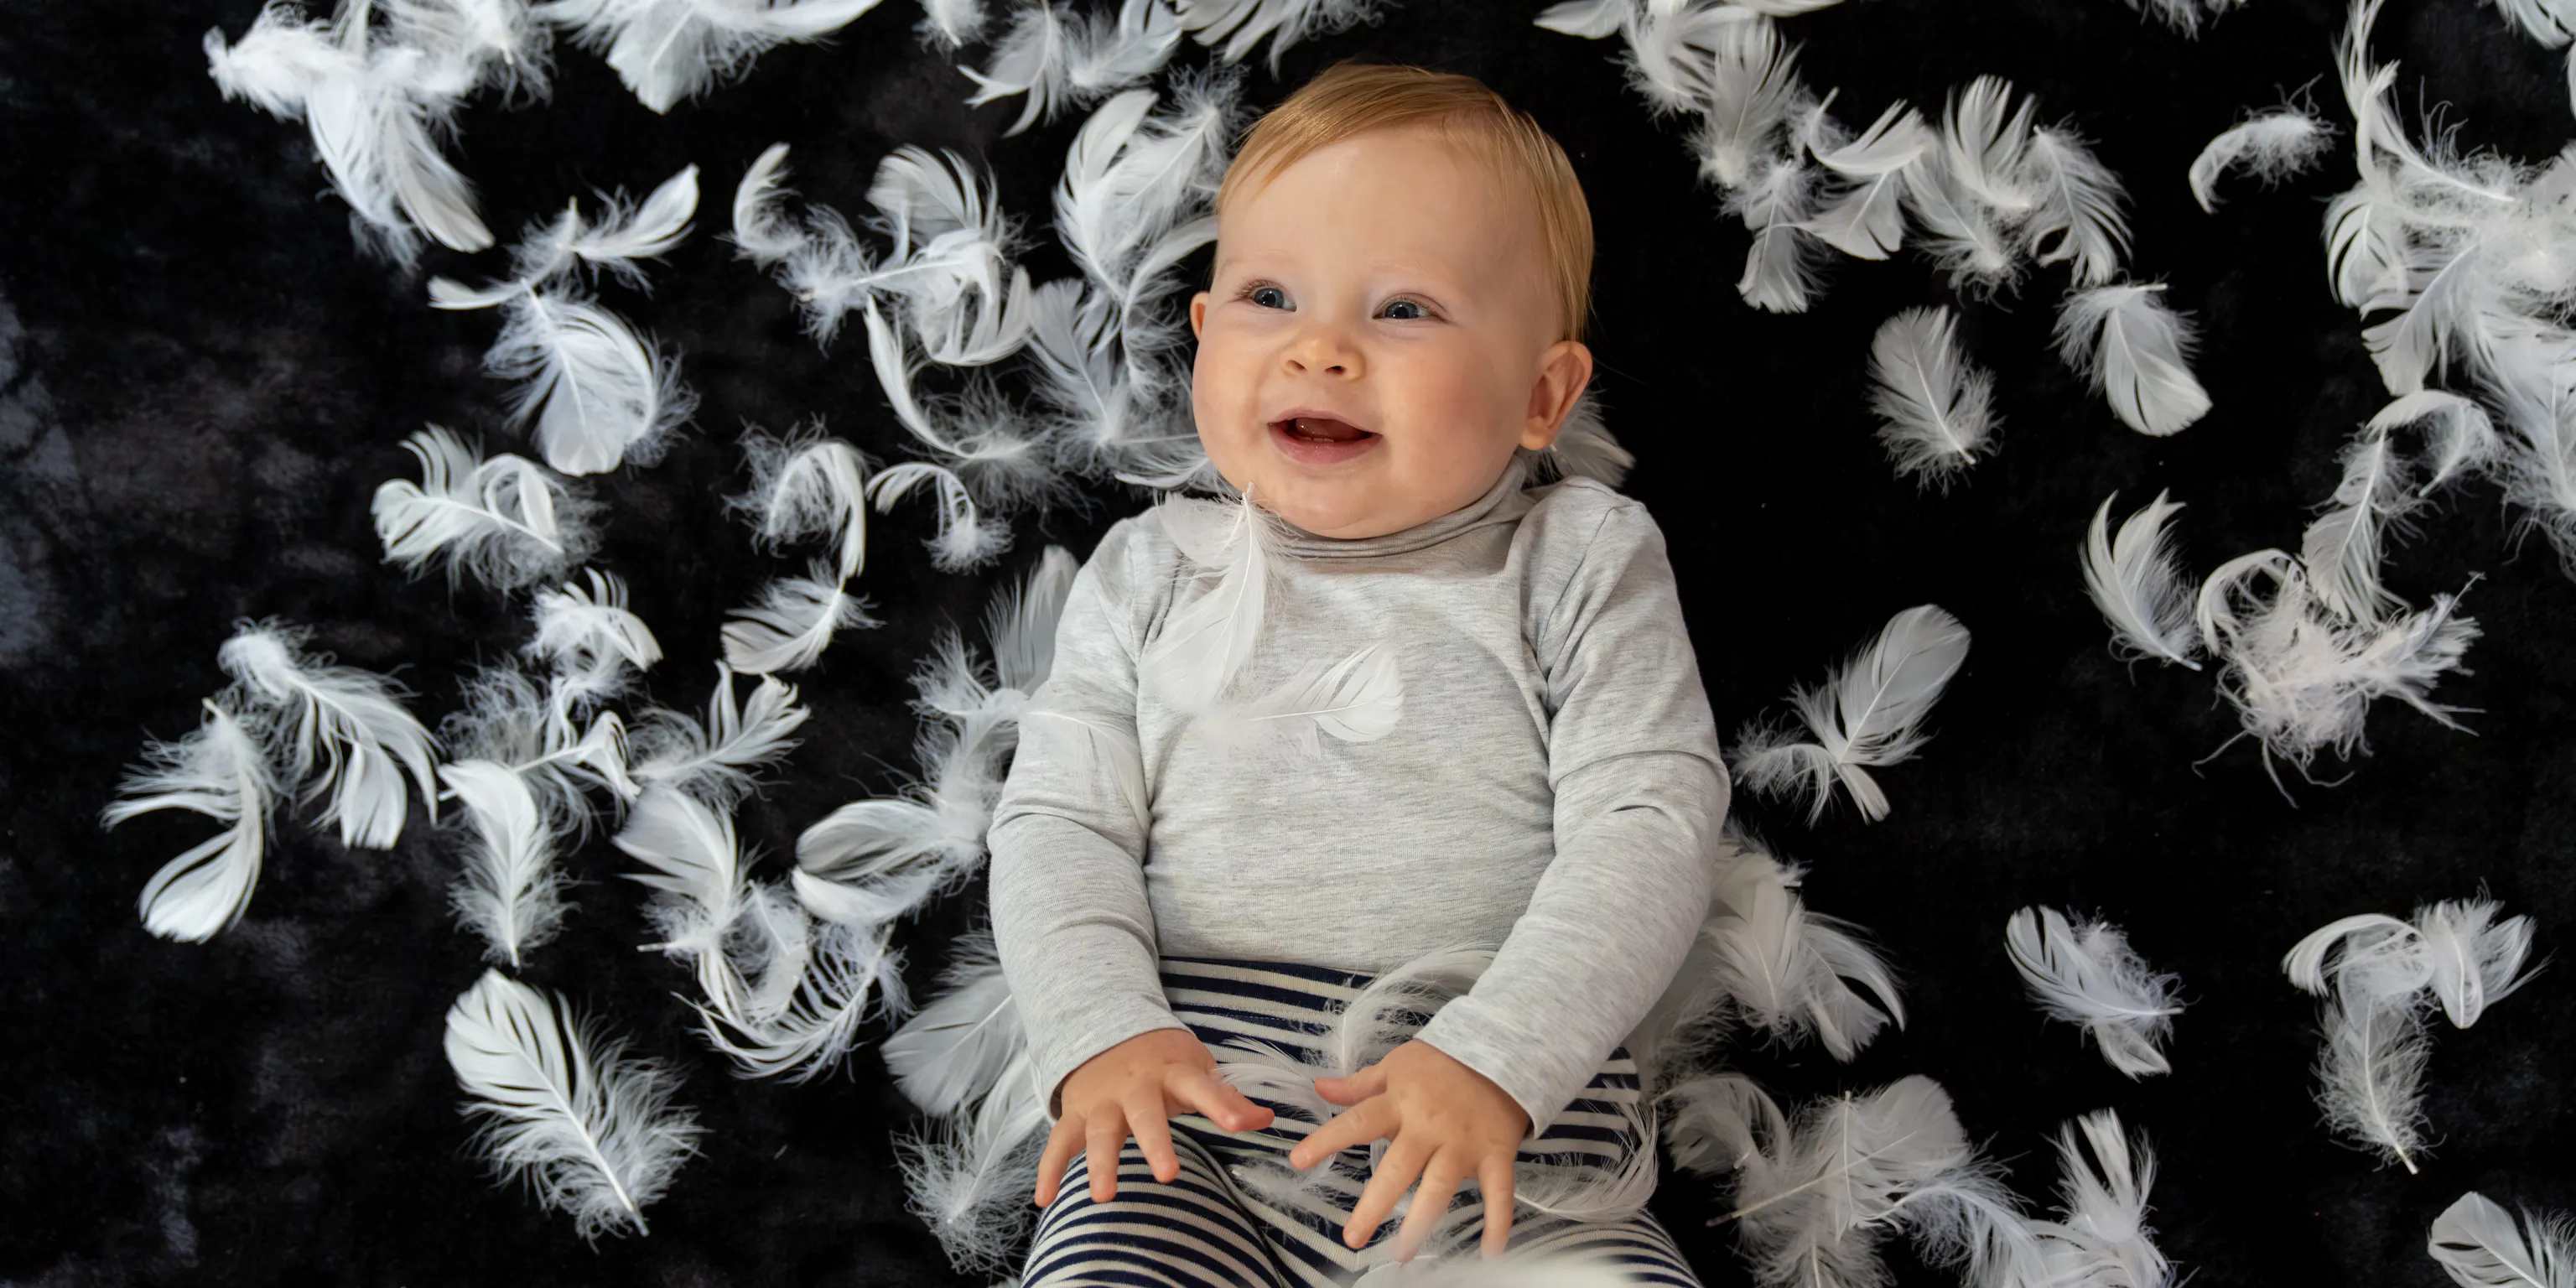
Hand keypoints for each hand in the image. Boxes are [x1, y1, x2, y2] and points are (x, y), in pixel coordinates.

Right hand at [1033, 1027, 1276, 1206]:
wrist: (1105, 1030)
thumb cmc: (1162, 1060)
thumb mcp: (1197, 1067)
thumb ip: (1227, 1097)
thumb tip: (1267, 1119)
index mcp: (1172, 1071)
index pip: (1201, 1086)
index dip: (1221, 1103)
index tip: (1240, 1123)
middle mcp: (1135, 1086)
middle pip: (1145, 1114)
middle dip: (1155, 1143)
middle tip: (1169, 1174)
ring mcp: (1102, 1102)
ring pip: (1099, 1133)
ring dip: (1099, 1164)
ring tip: (1102, 1196)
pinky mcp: (1077, 1115)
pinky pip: (1059, 1143)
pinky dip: (1049, 1170)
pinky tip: (1045, 1199)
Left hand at [1286, 1039, 1529, 1261]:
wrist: (1502, 1051)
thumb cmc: (1442, 1062)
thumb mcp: (1397, 1066)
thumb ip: (1359, 1085)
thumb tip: (1319, 1088)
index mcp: (1400, 1104)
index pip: (1357, 1123)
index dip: (1326, 1141)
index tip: (1298, 1161)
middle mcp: (1428, 1128)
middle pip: (1397, 1170)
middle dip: (1374, 1205)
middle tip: (1352, 1238)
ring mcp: (1463, 1144)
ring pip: (1440, 1186)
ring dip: (1421, 1222)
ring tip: (1402, 1253)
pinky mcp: (1495, 1154)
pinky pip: (1498, 1192)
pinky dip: (1498, 1223)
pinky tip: (1490, 1253)